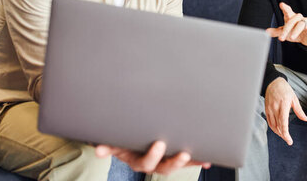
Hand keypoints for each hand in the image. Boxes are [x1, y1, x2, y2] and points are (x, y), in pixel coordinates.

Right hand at [95, 141, 210, 174]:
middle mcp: (153, 164)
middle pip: (165, 167)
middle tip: (184, 154)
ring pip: (178, 164)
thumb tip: (98, 150)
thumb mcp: (113, 143)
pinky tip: (209, 161)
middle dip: (175, 161)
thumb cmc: (120, 140)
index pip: (146, 162)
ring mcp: (164, 161)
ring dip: (190, 162)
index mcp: (138, 161)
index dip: (153, 156)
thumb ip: (107, 146)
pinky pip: (187, 161)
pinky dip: (198, 161)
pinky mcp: (173, 156)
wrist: (125, 141)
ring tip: (201, 159)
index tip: (160, 144)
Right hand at [264, 78, 306, 145]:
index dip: (286, 133)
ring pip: (273, 125)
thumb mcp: (294, 98)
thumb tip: (305, 119)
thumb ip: (299, 110)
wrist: (273, 82)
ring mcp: (269, 109)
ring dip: (278, 132)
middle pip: (278, 126)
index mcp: (283, 105)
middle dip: (283, 135)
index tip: (289, 140)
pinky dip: (273, 128)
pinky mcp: (266, 109)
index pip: (283, 122)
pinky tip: (277, 130)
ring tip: (284, 136)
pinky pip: (269, 121)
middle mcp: (275, 108)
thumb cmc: (285, 90)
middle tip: (289, 140)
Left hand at [266, 2, 306, 46]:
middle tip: (281, 38)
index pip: (287, 11)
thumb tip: (266, 31)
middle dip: (286, 29)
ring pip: (300, 25)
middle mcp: (298, 18)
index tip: (281, 4)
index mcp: (291, 17)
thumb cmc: (294, 32)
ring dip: (296, 31)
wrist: (306, 38)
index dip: (285, 8)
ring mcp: (306, 22)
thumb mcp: (284, 32)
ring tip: (291, 37)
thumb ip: (276, 31)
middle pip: (292, 20)